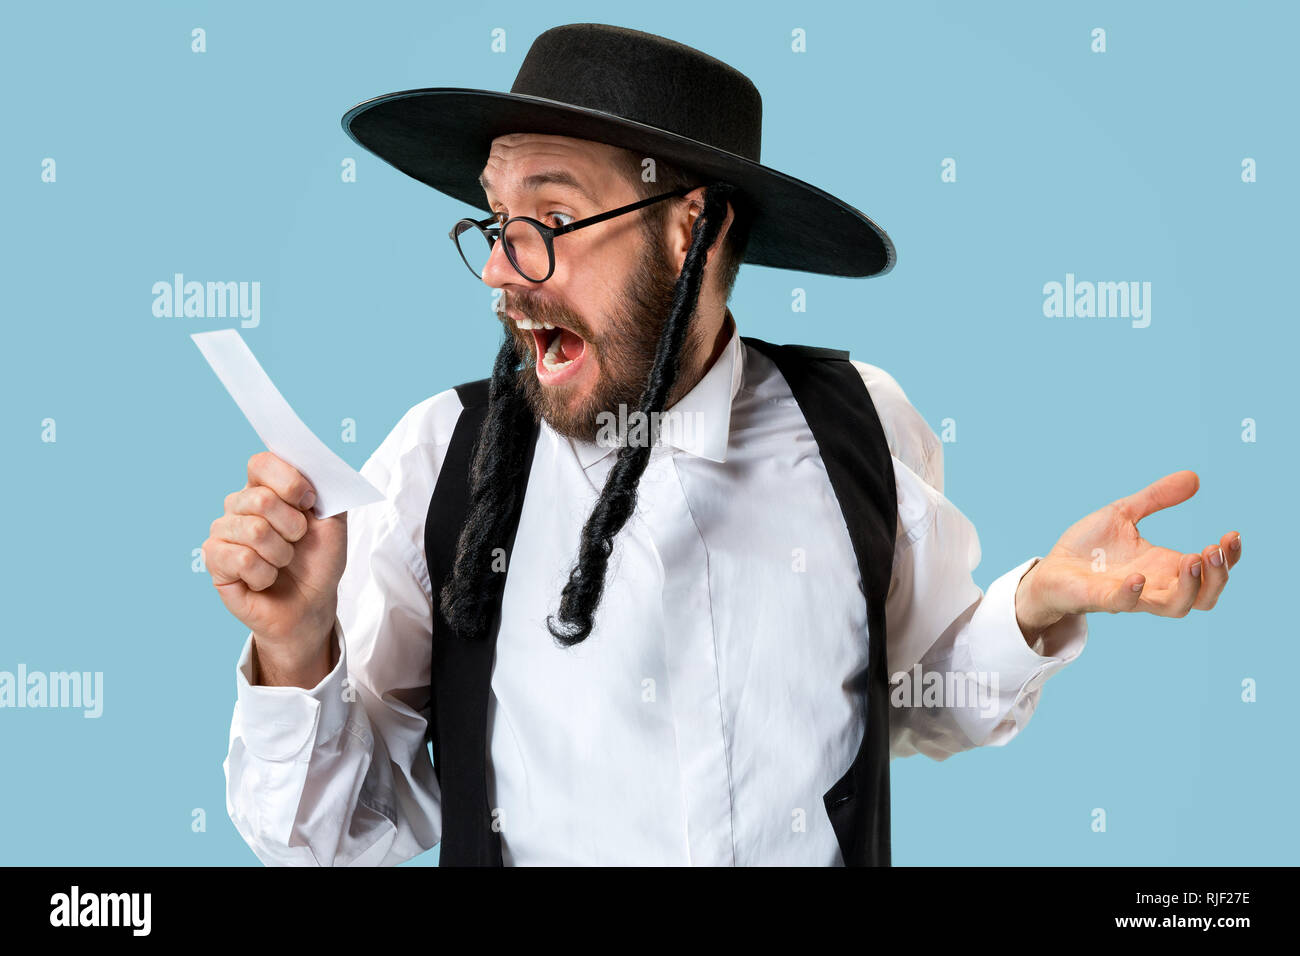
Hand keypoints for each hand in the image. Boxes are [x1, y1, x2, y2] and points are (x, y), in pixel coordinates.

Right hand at [202, 452, 347, 673]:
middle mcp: (238, 505)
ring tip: (282, 562)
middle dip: (294, 527)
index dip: (289, 481)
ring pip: (255, 531)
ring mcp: (222, 531)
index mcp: (264, 487)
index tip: (309, 502)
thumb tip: (314, 468)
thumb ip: (326, 490)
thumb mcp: (333, 522)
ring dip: (282, 554)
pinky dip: (264, 574)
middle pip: (262, 499)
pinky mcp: (214, 560)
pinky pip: (242, 559)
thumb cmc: (318, 561)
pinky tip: (264, 578)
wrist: (311, 604)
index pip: (261, 463)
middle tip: (297, 542)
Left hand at [1015, 470, 1240, 635]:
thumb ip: (1156, 498)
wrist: (1051, 568)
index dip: (1228, 559)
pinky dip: (1134, 593)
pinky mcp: (1101, 599)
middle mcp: (1155, 585)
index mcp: (1165, 566)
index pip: (1210, 572)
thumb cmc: (1089, 548)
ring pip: (1176, 606)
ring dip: (1190, 586)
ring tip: (1193, 559)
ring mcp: (1131, 595)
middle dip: (1217, 576)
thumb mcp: (1123, 513)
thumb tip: (1194, 477)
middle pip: (1204, 596)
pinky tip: (1139, 576)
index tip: (1231, 535)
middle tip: (1214, 549)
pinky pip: (1124, 604)